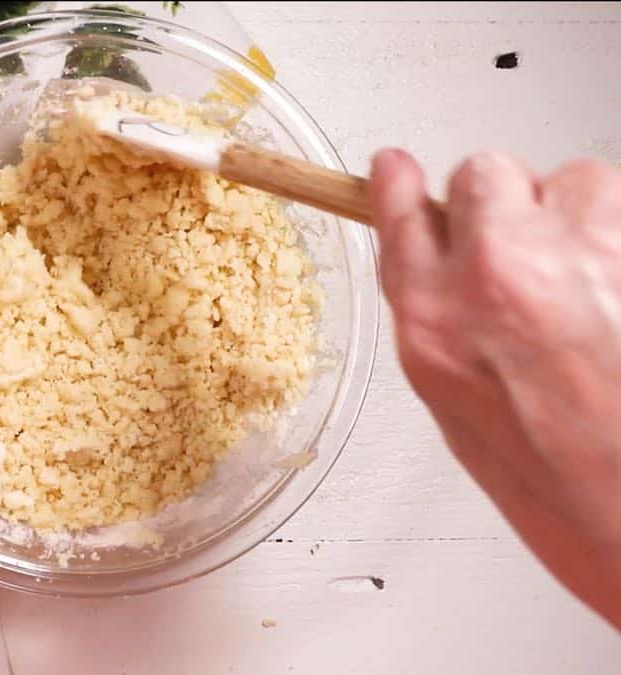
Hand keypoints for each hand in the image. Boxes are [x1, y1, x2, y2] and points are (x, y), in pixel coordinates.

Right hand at [369, 149, 620, 627]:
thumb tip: (438, 276)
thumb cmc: (555, 482)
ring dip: (576, 215)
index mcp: (435, 324)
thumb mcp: (455, 405)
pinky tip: (617, 289)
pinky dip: (619, 236)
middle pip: (483, 174)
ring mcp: (577, 257)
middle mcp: (496, 275)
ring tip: (591, 280)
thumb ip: (441, 323)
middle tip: (528, 248)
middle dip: (503, 202)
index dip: (400, 186)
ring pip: (570, 178)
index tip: (396, 171)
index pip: (401, 216)